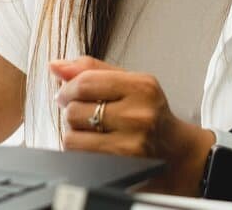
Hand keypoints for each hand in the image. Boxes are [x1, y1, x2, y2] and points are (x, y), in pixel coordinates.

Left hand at [50, 56, 215, 195]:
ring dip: (73, 133)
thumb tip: (55, 65)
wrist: (175, 152)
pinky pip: (79, 155)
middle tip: (84, 114)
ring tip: (89, 130)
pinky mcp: (122, 166)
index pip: (86, 81)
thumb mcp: (129, 82)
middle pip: (75, 110)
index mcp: (141, 86)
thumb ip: (92, 70)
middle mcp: (139, 114)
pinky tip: (95, 145)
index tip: (66, 93)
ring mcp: (132, 143)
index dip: (68, 88)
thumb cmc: (149, 114)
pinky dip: (79, 150)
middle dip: (71, 111)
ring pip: (72, 136)